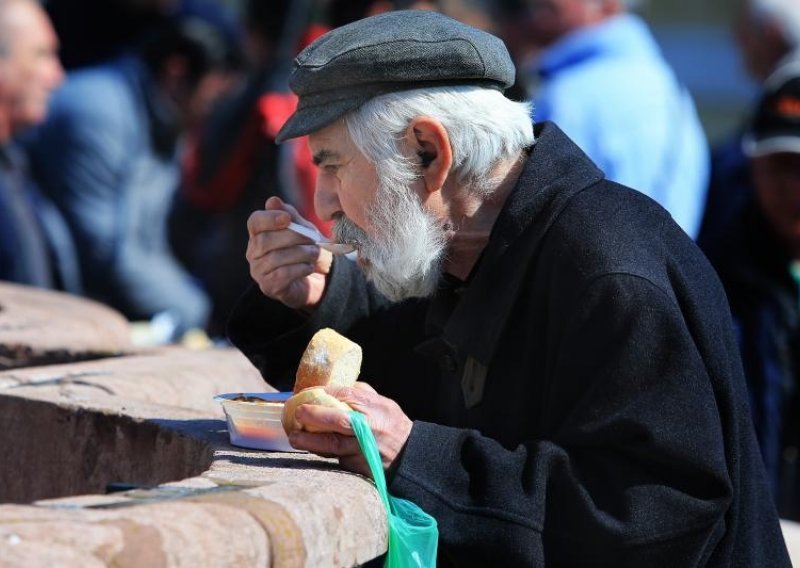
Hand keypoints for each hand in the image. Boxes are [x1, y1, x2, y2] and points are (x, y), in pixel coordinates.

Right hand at [246, 196, 331, 309]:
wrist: (318, 279)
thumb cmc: (306, 250)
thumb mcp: (303, 229)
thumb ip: (290, 216)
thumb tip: (272, 201)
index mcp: (259, 234)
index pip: (254, 222)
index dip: (269, 219)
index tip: (287, 219)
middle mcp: (253, 252)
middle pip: (265, 240)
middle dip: (293, 238)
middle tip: (313, 239)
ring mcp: (259, 271)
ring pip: (275, 258)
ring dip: (300, 254)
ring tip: (314, 254)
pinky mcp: (269, 287)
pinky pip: (282, 275)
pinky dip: (300, 269)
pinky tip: (309, 267)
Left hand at [288, 382, 412, 476]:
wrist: (409, 456)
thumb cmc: (393, 425)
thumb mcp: (383, 403)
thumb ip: (361, 394)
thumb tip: (334, 387)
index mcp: (375, 408)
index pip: (348, 395)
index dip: (326, 393)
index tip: (308, 392)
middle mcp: (369, 428)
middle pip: (339, 421)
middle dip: (315, 416)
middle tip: (297, 413)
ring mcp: (363, 449)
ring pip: (333, 445)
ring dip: (310, 441)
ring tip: (294, 437)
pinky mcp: (359, 466)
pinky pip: (337, 459)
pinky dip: (323, 453)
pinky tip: (310, 447)